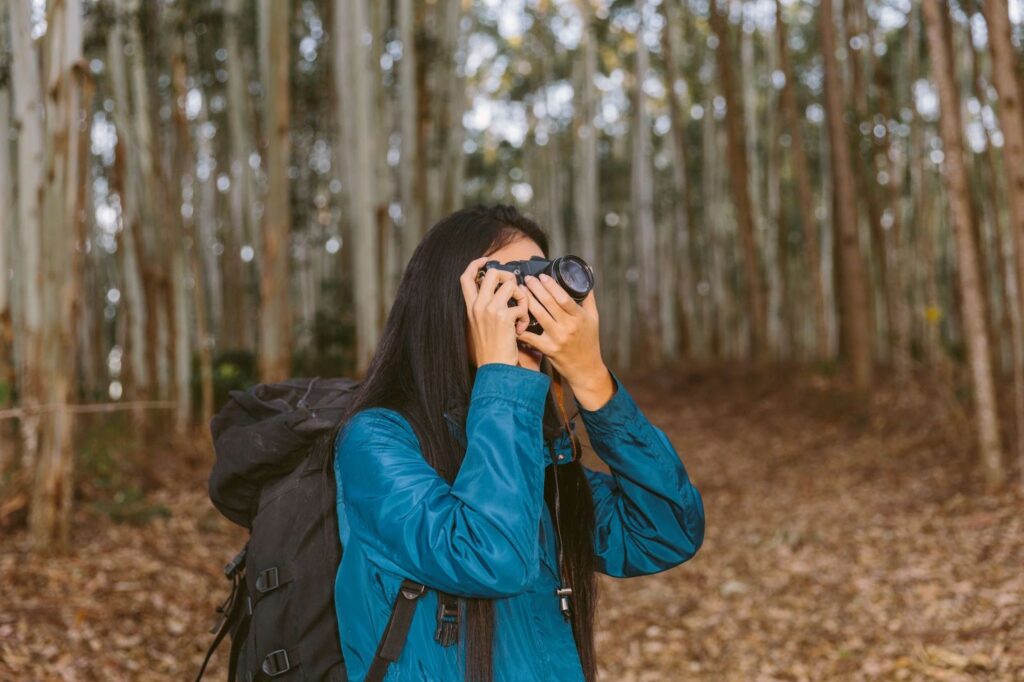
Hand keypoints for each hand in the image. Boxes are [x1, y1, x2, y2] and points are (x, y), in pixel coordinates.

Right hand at [459, 257, 530, 367]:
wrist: (494, 368)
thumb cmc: (490, 350)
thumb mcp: (480, 326)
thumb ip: (485, 308)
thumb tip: (500, 292)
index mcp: (470, 307)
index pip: (466, 277)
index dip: (476, 264)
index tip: (486, 261)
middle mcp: (478, 305)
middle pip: (493, 273)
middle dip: (508, 277)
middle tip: (514, 291)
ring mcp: (490, 310)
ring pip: (512, 285)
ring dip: (522, 297)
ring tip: (520, 313)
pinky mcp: (504, 317)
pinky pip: (521, 305)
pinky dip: (525, 316)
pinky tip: (520, 329)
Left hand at [516, 274, 613, 407]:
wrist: (586, 368)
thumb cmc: (589, 341)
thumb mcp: (593, 318)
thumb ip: (588, 298)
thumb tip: (586, 277)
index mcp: (579, 317)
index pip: (563, 297)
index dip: (551, 285)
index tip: (541, 276)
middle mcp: (568, 327)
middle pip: (548, 303)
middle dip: (535, 288)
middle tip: (527, 279)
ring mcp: (557, 338)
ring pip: (538, 315)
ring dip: (527, 301)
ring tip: (520, 291)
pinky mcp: (548, 349)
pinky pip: (530, 336)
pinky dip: (521, 326)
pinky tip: (513, 316)